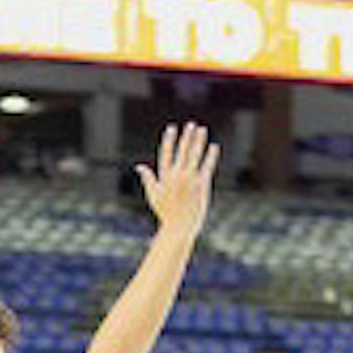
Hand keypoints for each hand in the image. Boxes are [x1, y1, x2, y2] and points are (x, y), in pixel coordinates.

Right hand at [135, 122, 220, 239]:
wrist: (180, 227)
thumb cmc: (166, 213)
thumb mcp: (153, 195)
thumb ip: (147, 178)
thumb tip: (138, 166)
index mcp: (164, 177)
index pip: (166, 153)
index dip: (169, 139)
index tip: (172, 128)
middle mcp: (177, 176)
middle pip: (182, 151)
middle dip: (186, 136)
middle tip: (191, 124)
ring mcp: (190, 180)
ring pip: (195, 155)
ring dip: (199, 141)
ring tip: (202, 130)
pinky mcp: (202, 185)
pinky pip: (207, 166)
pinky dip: (211, 156)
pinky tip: (214, 146)